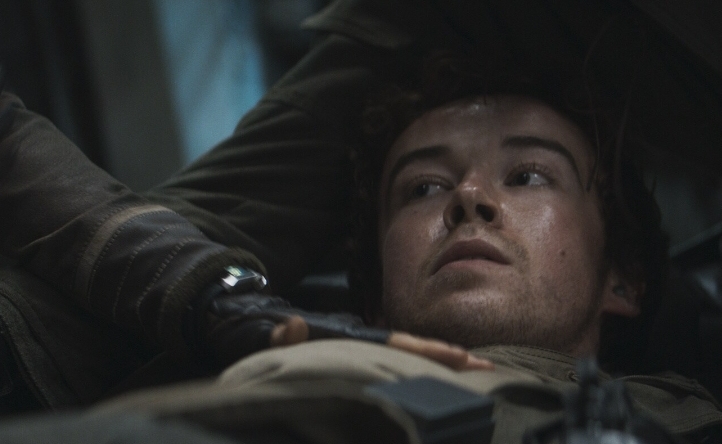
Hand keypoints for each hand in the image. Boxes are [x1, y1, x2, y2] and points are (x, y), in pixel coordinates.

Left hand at [197, 292, 493, 370]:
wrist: (235, 319)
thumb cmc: (246, 330)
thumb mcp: (255, 334)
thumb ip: (275, 332)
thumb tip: (290, 326)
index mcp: (342, 333)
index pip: (394, 340)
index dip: (429, 350)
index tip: (463, 358)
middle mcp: (353, 336)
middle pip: (410, 346)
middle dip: (448, 358)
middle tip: (487, 370)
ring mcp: (351, 346)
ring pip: (402, 353)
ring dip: (436, 363)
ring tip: (473, 375)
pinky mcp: (344, 356)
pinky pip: (387, 362)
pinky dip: (414, 370)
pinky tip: (433, 382)